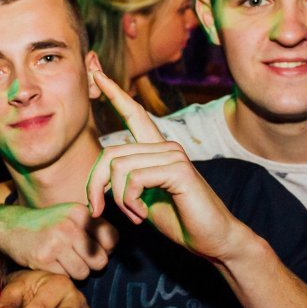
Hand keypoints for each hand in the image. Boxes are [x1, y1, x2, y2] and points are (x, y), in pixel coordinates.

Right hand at [0, 202, 117, 279]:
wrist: (10, 226)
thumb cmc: (46, 225)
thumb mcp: (70, 216)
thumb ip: (93, 227)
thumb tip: (113, 249)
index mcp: (80, 213)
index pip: (112, 239)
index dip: (105, 248)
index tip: (92, 248)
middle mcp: (70, 226)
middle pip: (101, 260)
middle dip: (92, 264)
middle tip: (77, 259)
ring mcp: (56, 243)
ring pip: (84, 272)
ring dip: (75, 272)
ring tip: (63, 262)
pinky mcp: (44, 259)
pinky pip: (66, 277)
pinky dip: (60, 275)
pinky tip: (51, 264)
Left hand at [87, 69, 249, 261]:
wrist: (212, 239)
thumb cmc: (177, 218)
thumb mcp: (139, 199)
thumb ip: (120, 183)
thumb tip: (96, 181)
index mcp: (155, 149)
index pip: (132, 112)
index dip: (112, 91)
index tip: (94, 68)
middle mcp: (164, 145)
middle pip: (108, 153)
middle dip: (95, 186)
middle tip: (98, 210)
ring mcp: (173, 154)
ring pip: (118, 167)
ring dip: (117, 200)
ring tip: (133, 216)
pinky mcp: (178, 168)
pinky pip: (133, 178)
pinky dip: (129, 202)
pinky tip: (141, 215)